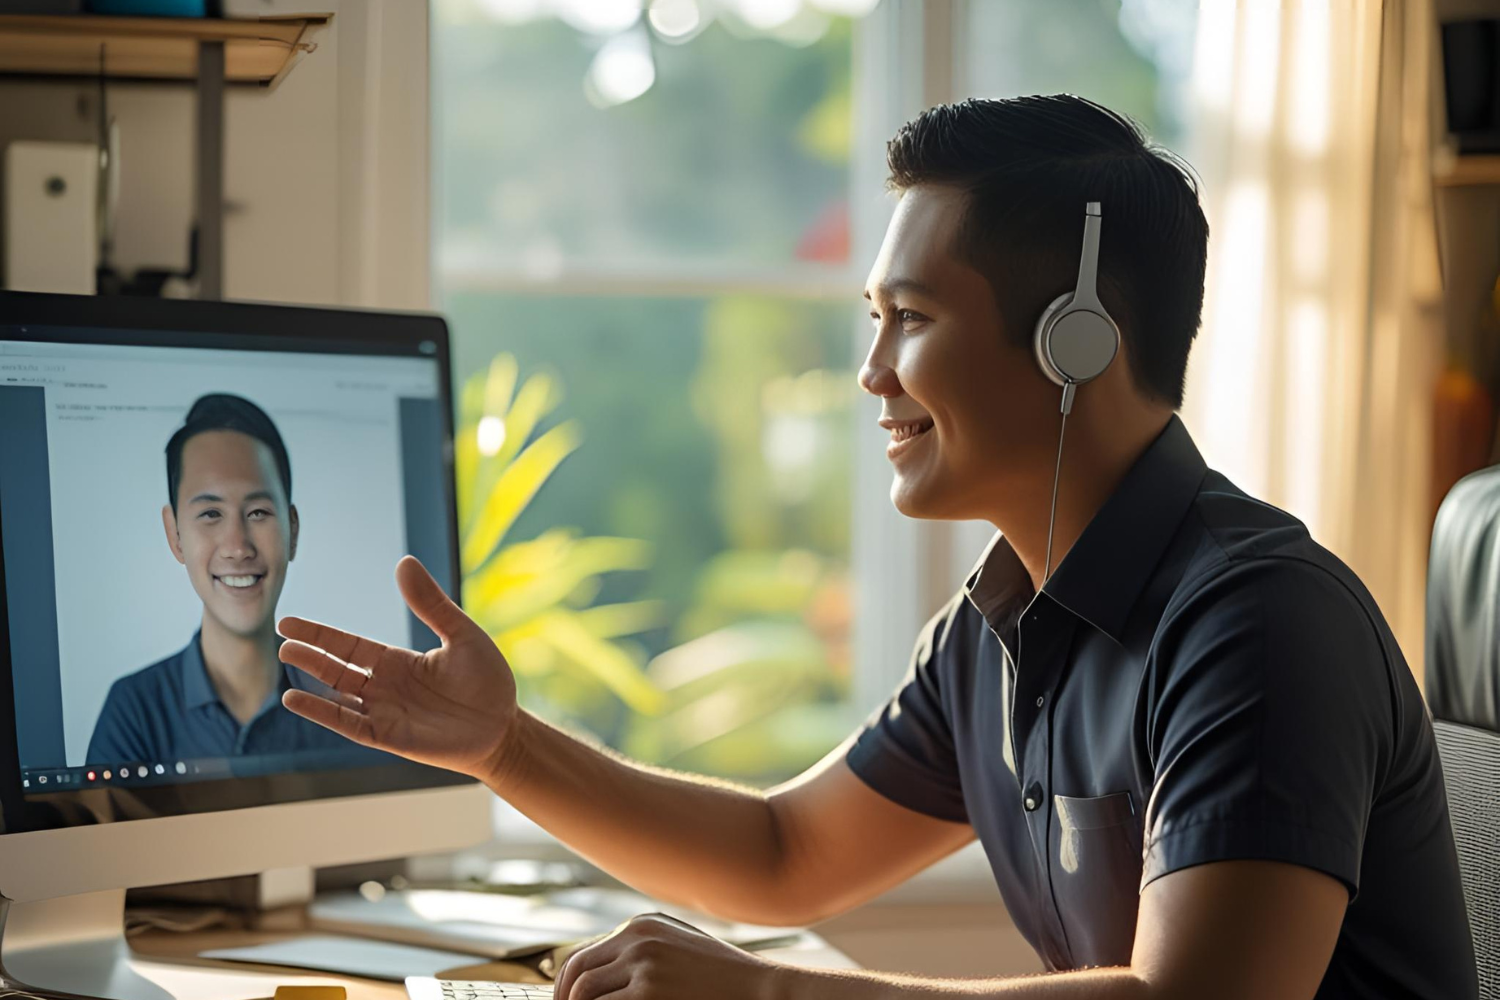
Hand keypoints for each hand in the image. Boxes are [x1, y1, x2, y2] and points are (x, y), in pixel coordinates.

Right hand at [277, 555, 519, 781]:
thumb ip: (431, 604)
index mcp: (397, 661)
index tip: (289, 622)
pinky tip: (297, 700)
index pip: (348, 645)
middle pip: (336, 667)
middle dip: (310, 653)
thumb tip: (405, 561)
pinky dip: (322, 712)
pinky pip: (347, 723)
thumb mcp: (461, 635)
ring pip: (337, 694)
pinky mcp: (387, 736)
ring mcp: (383, 712)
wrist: (504, 729)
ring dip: (312, 680)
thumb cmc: (487, 682)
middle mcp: (383, 686)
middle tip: (282, 638)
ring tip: (285, 659)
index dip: (320, 634)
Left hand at [555, 914, 784, 999]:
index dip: (565, 986)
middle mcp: (638, 937)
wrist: (761, 991)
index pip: (584, 954)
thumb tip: (597, 982)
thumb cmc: (723, 982)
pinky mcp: (649, 991)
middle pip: (575, 971)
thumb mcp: (678, 954)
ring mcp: (643, 962)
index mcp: (642, 925)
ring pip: (583, 993)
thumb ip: (641, 959)